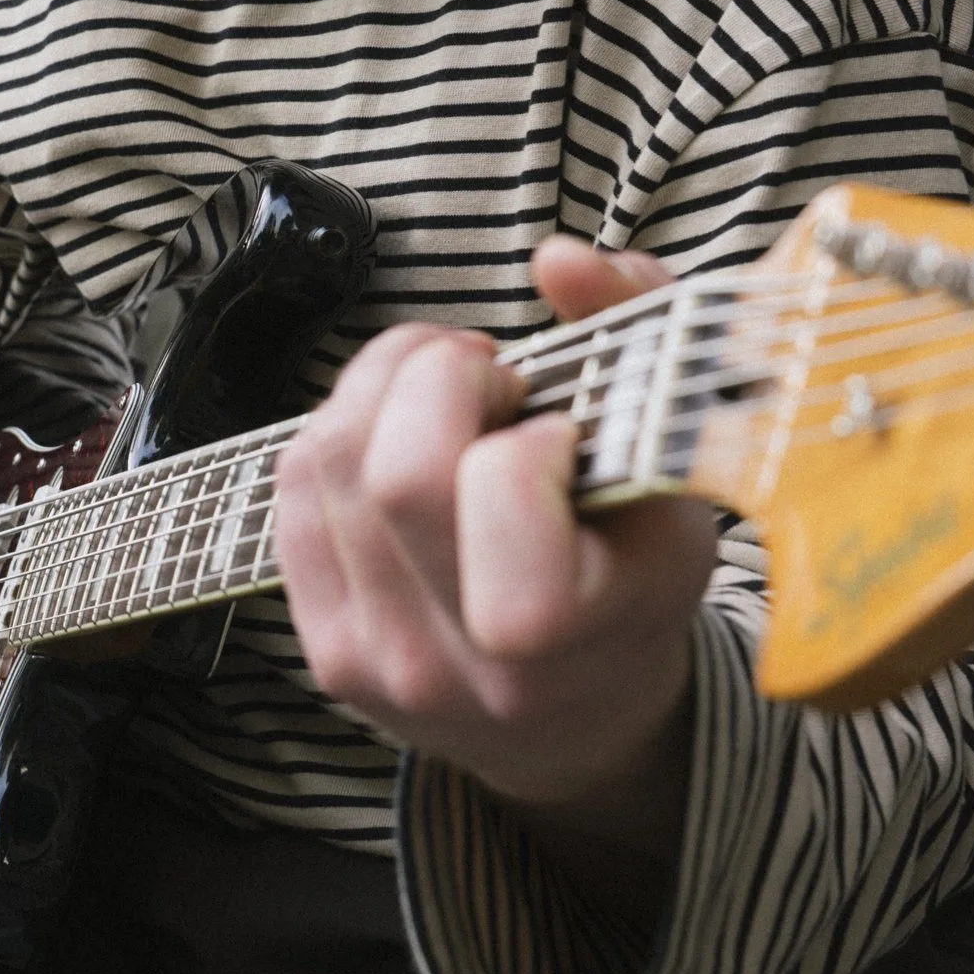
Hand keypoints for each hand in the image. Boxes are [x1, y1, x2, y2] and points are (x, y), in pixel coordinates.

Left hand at [274, 241, 717, 862]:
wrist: (577, 714)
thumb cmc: (635, 570)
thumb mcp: (677, 459)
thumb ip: (638, 330)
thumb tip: (560, 259)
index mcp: (575, 635)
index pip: (502, 498)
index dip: (523, 439)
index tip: (557, 436)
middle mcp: (466, 666)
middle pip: (394, 473)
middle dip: (440, 377)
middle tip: (492, 383)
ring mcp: (382, 662)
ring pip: (329, 462)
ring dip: (386, 386)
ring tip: (451, 397)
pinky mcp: (324, 648)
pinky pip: (296, 489)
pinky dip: (344, 428)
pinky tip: (403, 437)